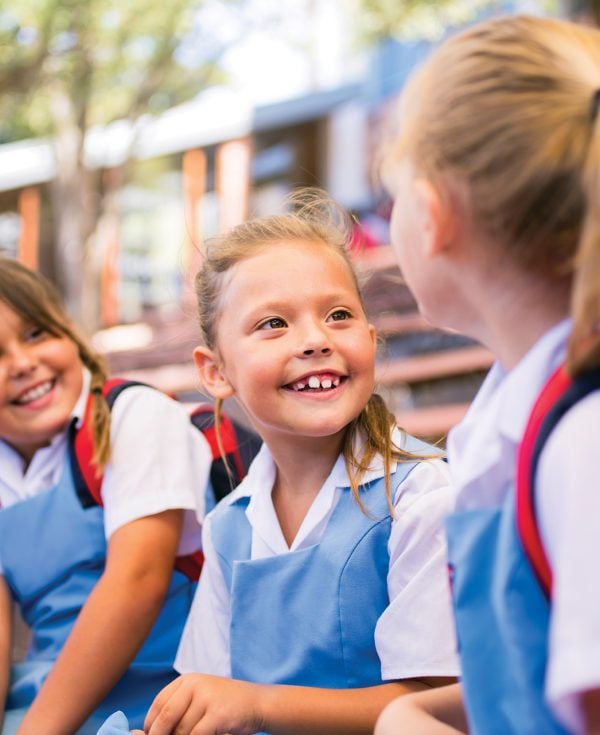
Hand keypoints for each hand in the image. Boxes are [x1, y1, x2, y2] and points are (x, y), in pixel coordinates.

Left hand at [144, 674, 263, 734]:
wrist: (258, 703)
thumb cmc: (225, 708)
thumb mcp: (199, 701)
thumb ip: (178, 711)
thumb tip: (148, 732)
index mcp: (187, 680)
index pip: (158, 705)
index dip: (151, 727)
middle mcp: (195, 684)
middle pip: (165, 719)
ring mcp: (207, 698)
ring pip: (181, 731)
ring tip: (196, 734)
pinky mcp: (218, 714)